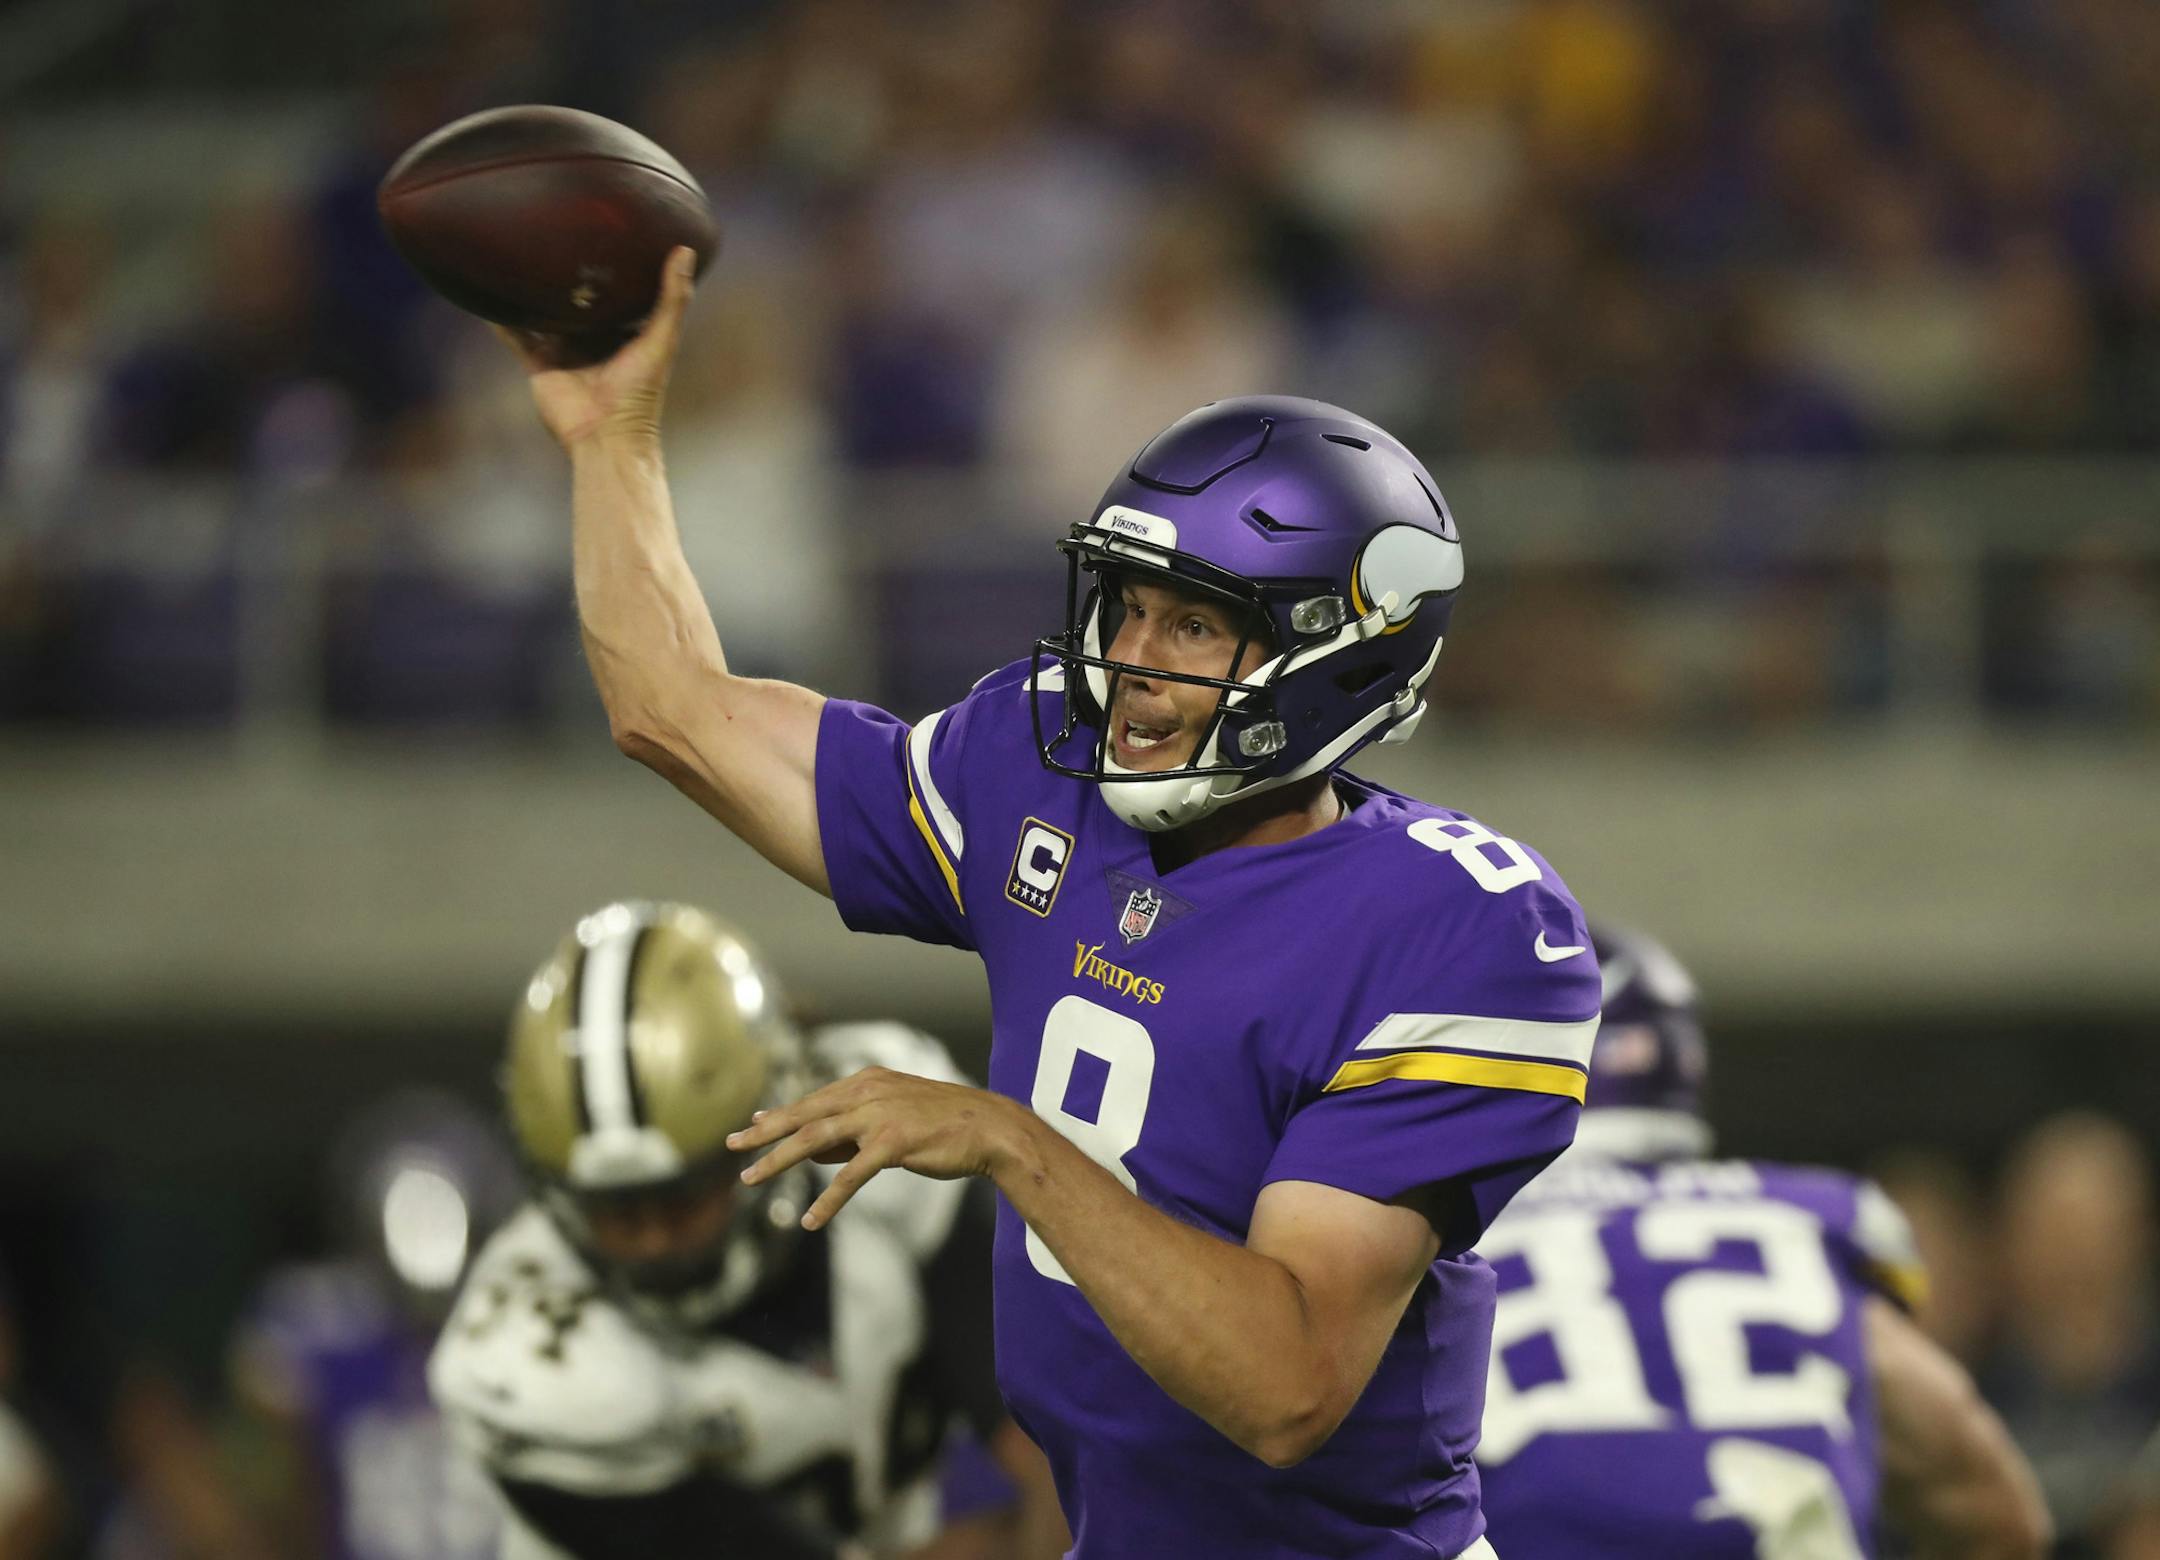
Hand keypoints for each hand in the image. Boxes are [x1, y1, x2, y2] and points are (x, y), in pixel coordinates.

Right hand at [494, 245, 698, 451]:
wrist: (605, 437)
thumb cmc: (640, 393)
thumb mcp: (662, 340)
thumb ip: (673, 299)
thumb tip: (685, 250)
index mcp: (624, 332)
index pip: (618, 292)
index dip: (613, 266)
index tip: (606, 230)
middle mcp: (593, 338)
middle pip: (576, 299)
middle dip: (566, 273)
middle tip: (553, 229)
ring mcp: (564, 349)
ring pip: (543, 312)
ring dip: (530, 290)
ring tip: (513, 252)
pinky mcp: (539, 361)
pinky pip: (514, 335)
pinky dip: (500, 317)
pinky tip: (484, 292)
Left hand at [728, 1068, 1021, 1230]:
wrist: (990, 1127)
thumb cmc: (945, 1125)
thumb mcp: (894, 1119)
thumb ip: (855, 1131)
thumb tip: (816, 1151)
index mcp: (867, 1082)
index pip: (813, 1099)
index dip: (781, 1114)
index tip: (752, 1124)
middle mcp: (867, 1092)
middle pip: (804, 1115)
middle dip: (764, 1132)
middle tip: (732, 1145)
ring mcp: (879, 1115)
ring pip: (815, 1140)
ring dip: (778, 1160)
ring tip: (750, 1180)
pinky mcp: (893, 1142)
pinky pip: (851, 1176)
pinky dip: (829, 1199)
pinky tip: (811, 1220)